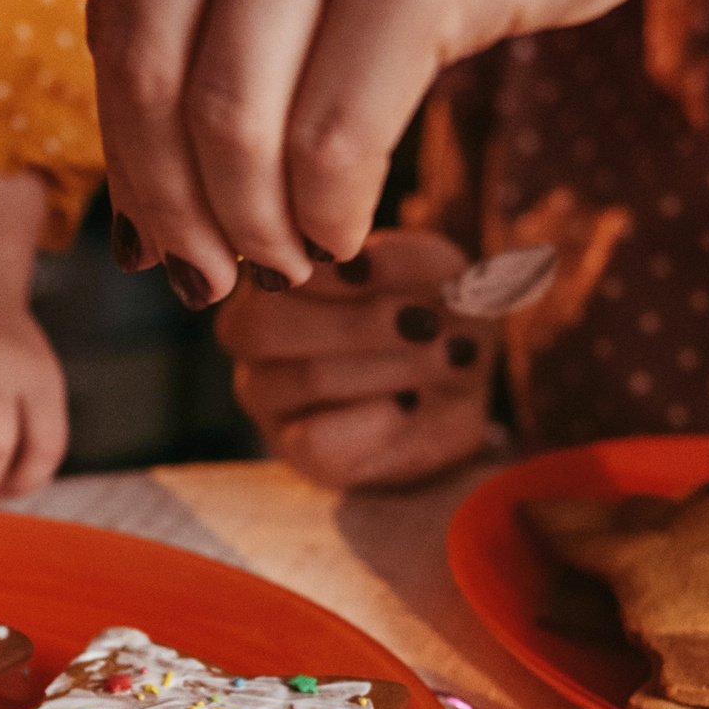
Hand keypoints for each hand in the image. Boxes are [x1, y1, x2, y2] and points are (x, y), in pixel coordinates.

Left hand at [89, 0, 708, 302]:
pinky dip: (326, 217)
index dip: (127, 139)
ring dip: (251, 225)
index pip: (114, 5)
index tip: (157, 218)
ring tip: (282, 260)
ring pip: (233, 121)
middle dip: (171, 202)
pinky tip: (344, 234)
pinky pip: (332, 144)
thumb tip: (130, 197)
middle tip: (201, 274)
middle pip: (152, 68)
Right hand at [216, 228, 492, 488]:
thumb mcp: (429, 270)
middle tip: (429, 325)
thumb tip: (361, 267)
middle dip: (364, 325)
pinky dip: (378, 420)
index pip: (274, 268)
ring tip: (445, 357)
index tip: (406, 282)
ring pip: (307, 377)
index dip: (342, 275)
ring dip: (390, 366)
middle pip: (268, 324)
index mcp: (270, 269)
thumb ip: (396, 260)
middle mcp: (248, 329)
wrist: (460, 383)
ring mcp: (263, 392)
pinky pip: (317, 439)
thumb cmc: (430, 312)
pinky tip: (411, 404)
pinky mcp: (293, 447)